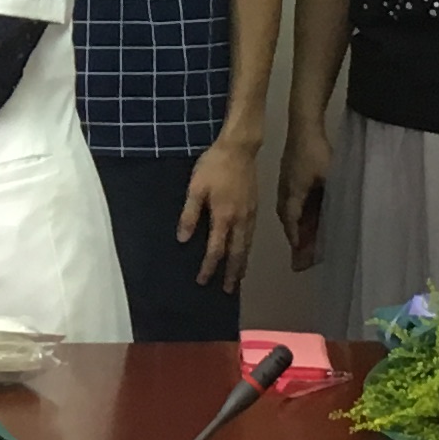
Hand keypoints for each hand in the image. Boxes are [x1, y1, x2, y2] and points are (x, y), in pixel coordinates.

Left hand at [181, 133, 262, 289]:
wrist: (239, 148)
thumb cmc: (213, 166)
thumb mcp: (195, 188)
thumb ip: (189, 215)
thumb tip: (183, 240)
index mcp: (224, 217)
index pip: (216, 250)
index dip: (209, 267)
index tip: (203, 281)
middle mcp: (240, 220)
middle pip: (237, 253)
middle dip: (232, 273)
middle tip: (228, 290)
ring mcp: (250, 214)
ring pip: (247, 245)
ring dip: (242, 264)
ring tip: (238, 278)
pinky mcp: (255, 207)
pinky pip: (252, 235)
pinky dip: (248, 249)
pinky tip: (245, 251)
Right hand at [277, 122, 331, 275]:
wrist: (304, 126)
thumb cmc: (317, 153)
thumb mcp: (330, 177)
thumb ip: (333, 198)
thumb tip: (343, 218)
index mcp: (292, 194)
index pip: (292, 223)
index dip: (298, 241)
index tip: (301, 258)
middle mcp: (286, 191)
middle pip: (289, 221)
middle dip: (296, 240)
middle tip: (301, 261)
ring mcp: (286, 183)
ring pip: (291, 212)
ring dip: (298, 228)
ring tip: (304, 244)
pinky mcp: (290, 177)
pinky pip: (294, 202)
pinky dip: (300, 215)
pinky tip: (308, 219)